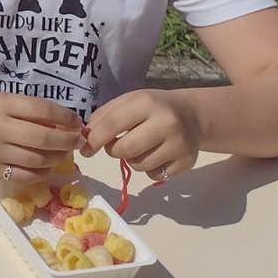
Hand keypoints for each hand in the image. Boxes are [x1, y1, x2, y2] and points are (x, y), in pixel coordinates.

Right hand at [0, 92, 83, 183]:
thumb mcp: (1, 99)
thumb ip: (28, 110)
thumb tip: (62, 123)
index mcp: (1, 105)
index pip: (42, 110)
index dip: (65, 116)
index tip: (76, 120)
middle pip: (43, 138)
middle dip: (67, 140)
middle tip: (78, 140)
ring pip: (37, 160)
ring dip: (57, 157)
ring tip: (64, 153)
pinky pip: (25, 176)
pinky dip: (42, 173)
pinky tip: (47, 166)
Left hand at [82, 89, 200, 181]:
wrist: (192, 115)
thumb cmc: (153, 107)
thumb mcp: (129, 101)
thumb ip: (105, 116)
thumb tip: (86, 136)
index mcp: (147, 103)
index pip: (112, 124)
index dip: (94, 139)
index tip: (86, 148)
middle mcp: (166, 123)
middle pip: (125, 149)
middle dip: (113, 150)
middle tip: (115, 145)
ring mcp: (179, 144)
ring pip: (138, 165)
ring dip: (131, 160)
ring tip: (140, 146)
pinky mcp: (187, 162)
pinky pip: (154, 175)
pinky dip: (149, 169)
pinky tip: (156, 155)